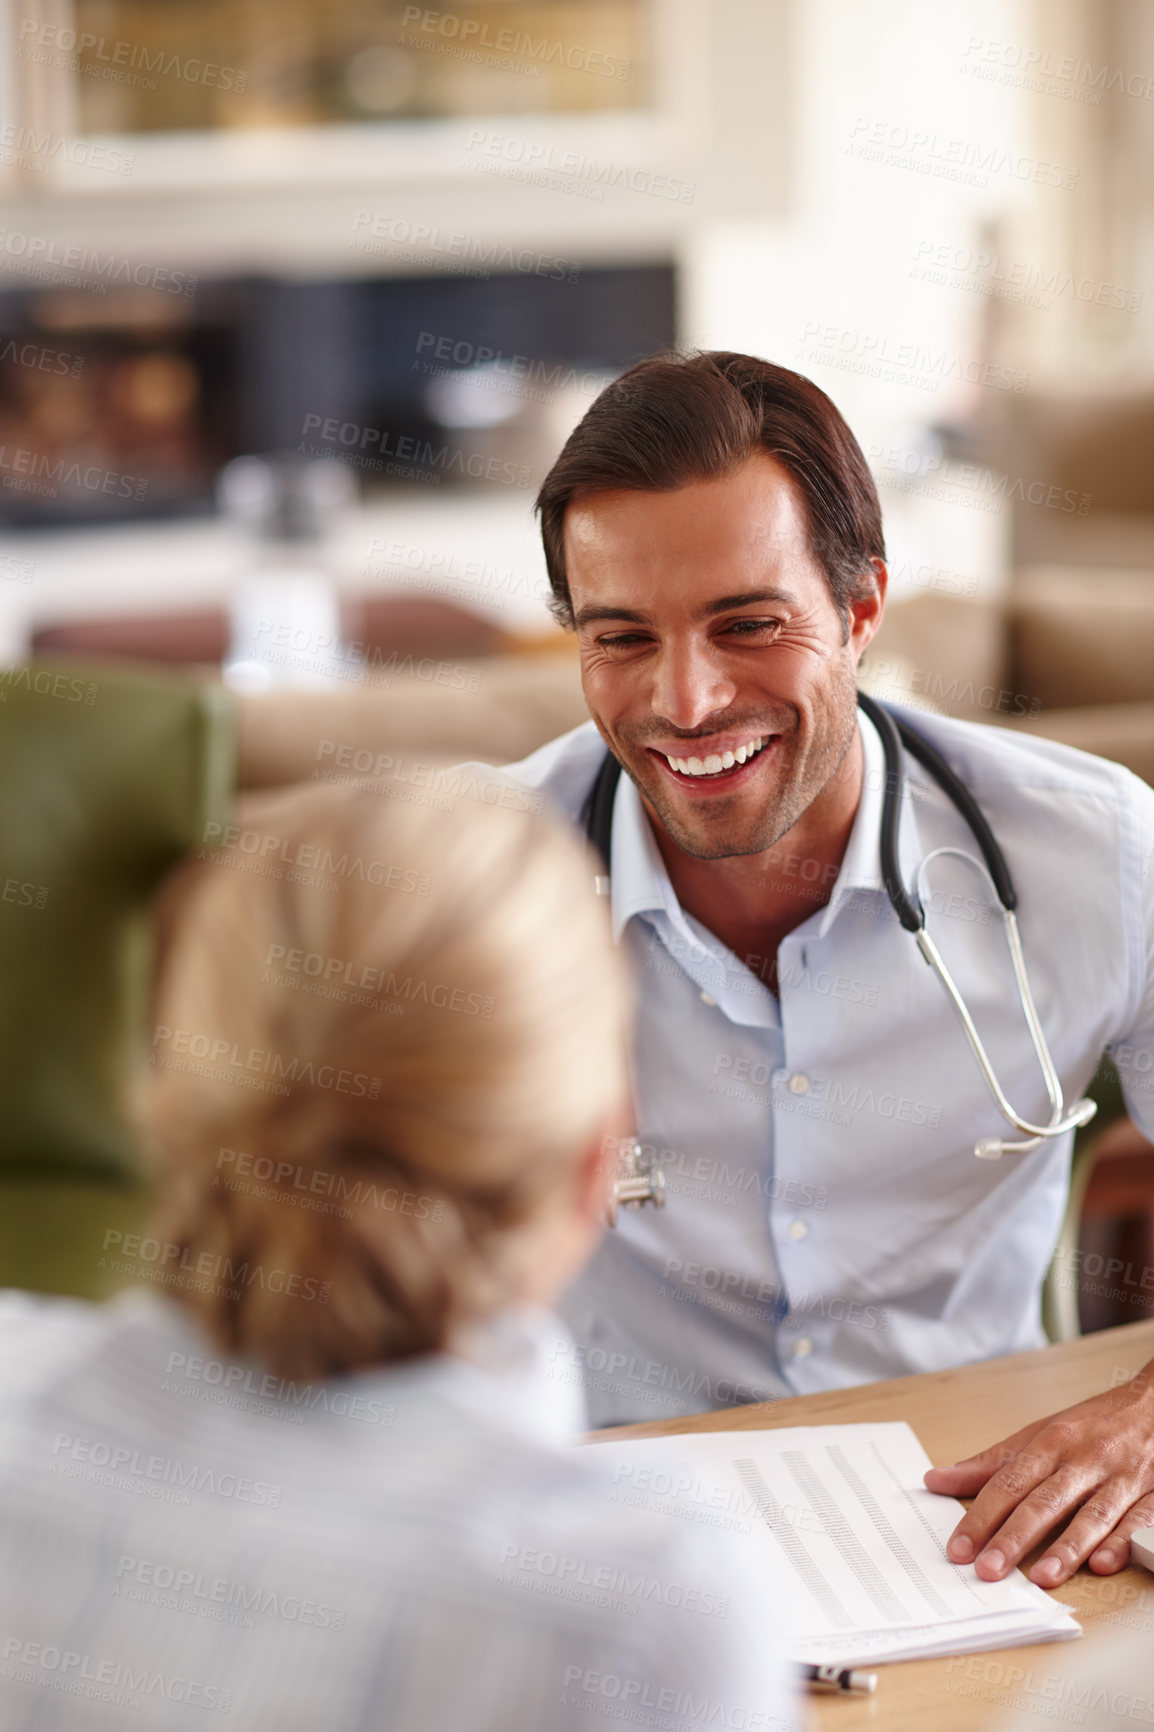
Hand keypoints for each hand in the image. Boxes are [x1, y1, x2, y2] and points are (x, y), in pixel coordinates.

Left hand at [923, 1367, 1153, 1587]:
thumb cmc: (1094, 1423)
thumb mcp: (1041, 1432)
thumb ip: (992, 1461)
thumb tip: (936, 1479)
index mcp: (1052, 1442)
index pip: (1008, 1482)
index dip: (981, 1515)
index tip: (959, 1547)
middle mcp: (1084, 1459)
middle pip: (1044, 1501)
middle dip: (1014, 1537)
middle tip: (989, 1569)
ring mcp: (1120, 1478)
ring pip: (1091, 1515)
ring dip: (1067, 1548)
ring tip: (1042, 1577)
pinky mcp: (1153, 1494)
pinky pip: (1138, 1521)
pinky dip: (1121, 1542)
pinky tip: (1103, 1564)